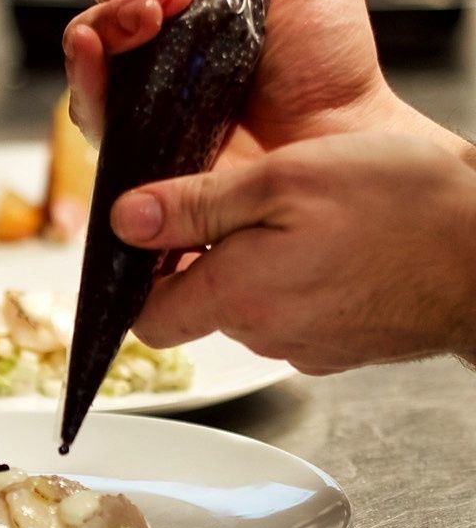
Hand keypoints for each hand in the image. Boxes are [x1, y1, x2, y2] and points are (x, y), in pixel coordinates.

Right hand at [64, 0, 396, 154]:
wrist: (332, 136)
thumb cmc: (329, 59)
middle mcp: (164, 32)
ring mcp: (143, 84)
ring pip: (87, 36)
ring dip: (108, 16)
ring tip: (151, 19)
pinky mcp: (133, 136)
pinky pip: (85, 104)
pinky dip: (82, 72)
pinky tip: (92, 47)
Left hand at [111, 134, 475, 372]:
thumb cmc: (400, 210)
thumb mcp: (284, 179)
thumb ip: (197, 205)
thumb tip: (126, 222)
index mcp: (236, 296)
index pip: (148, 320)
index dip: (142, 280)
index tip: (157, 238)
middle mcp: (264, 335)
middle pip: (201, 306)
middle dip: (207, 261)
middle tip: (247, 203)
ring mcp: (305, 347)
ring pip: (250, 307)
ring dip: (259, 267)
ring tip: (302, 218)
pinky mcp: (340, 348)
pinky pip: (296, 314)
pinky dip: (301, 282)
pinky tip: (335, 245)